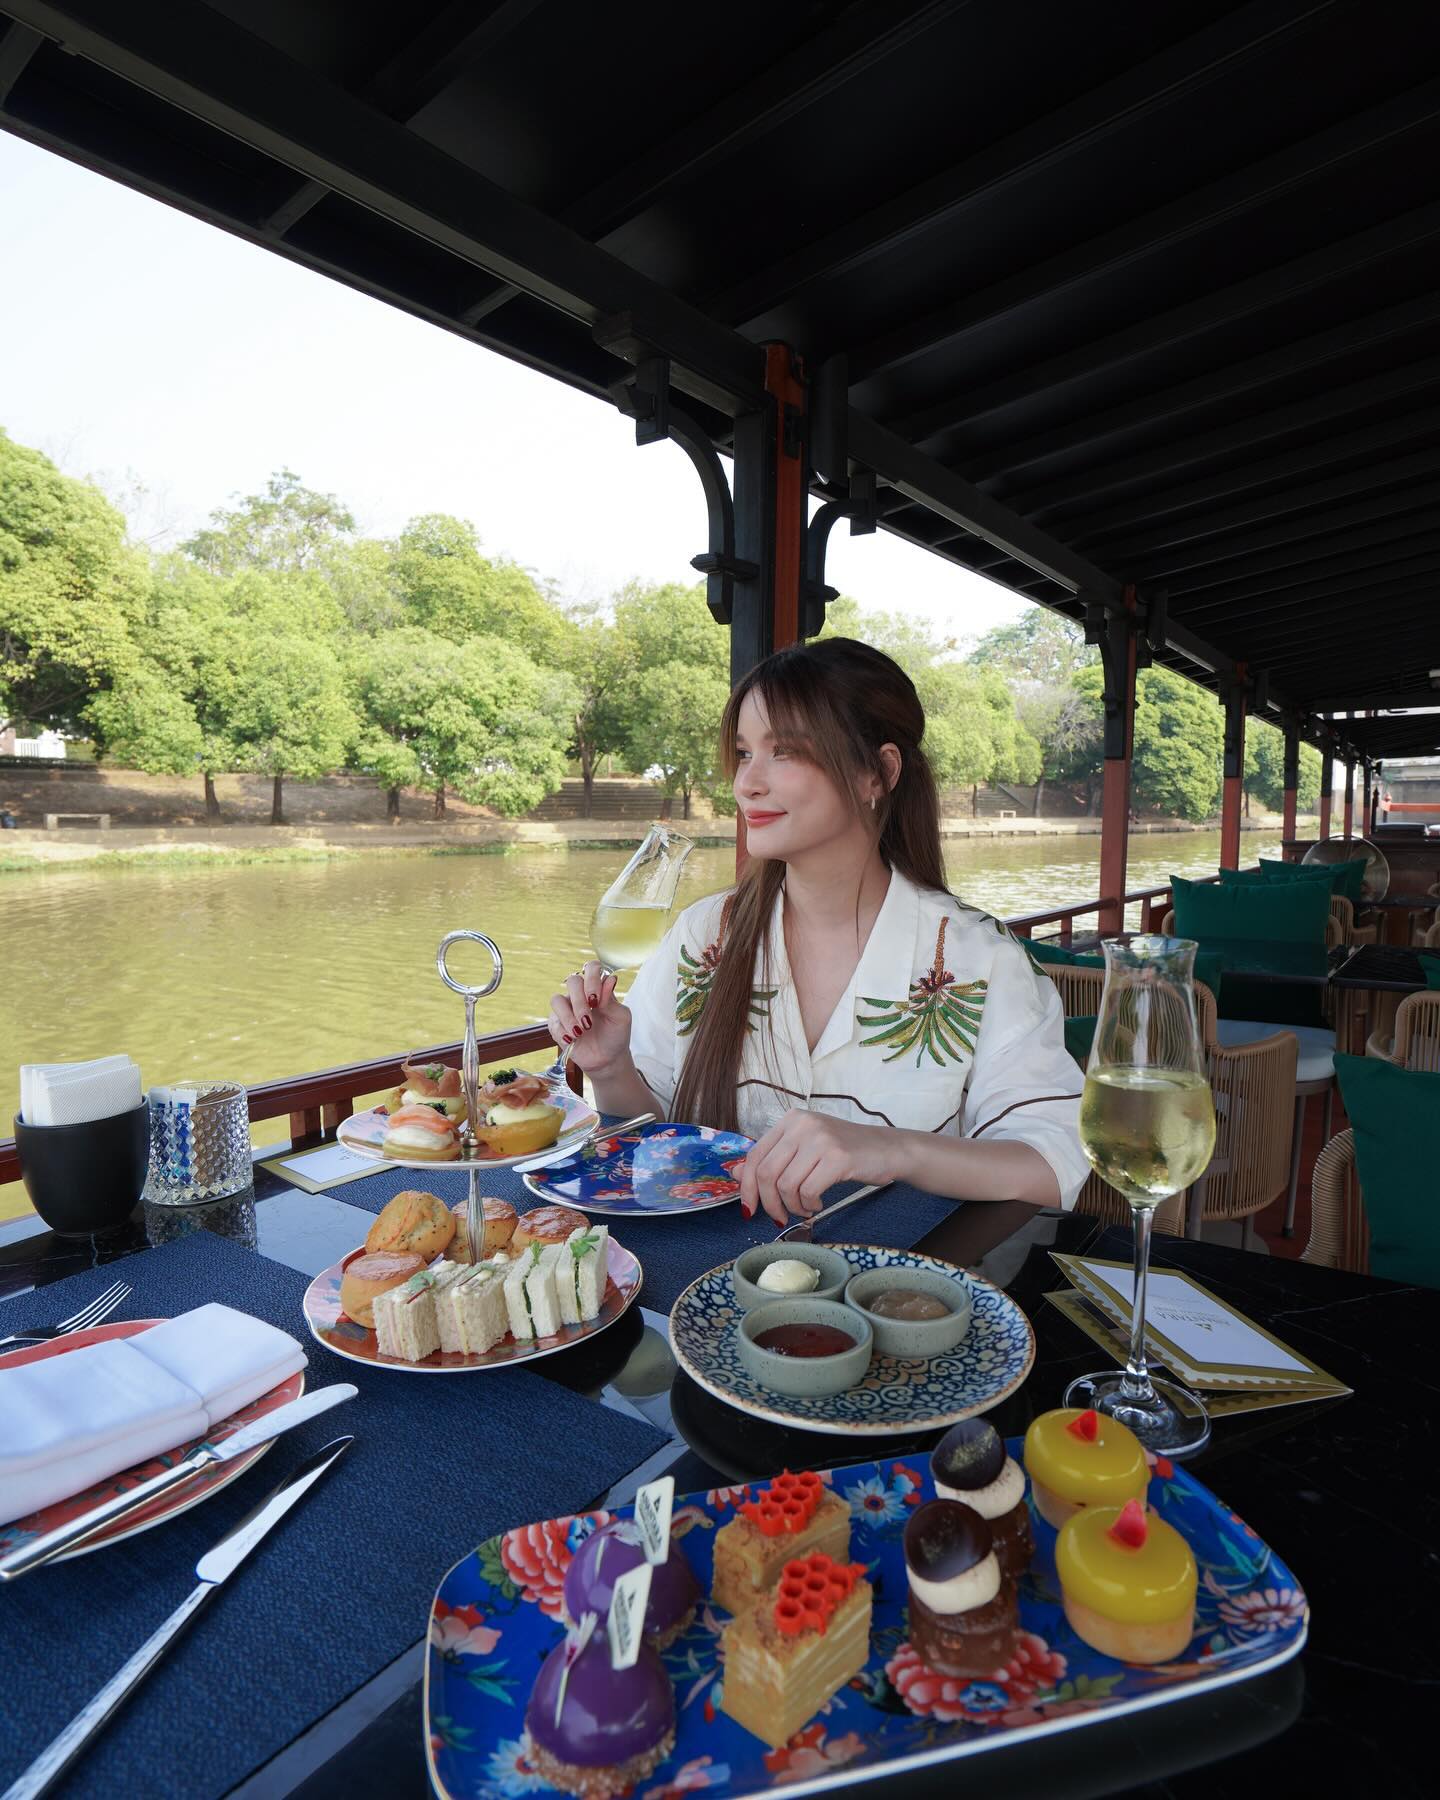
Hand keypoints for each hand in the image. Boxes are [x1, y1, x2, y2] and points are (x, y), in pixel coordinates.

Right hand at [548, 960, 631, 1073]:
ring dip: (569, 1017)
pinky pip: (552, 1021)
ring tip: (581, 1031)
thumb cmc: (616, 1034)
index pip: (591, 968)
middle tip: (588, 1021)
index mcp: (597, 987)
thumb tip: (610, 979)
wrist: (608, 1058)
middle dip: (580, 1002)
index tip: (596, 1000)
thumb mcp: (621, 1018)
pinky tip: (573, 1038)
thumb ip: (612, 1000)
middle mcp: (580, 994)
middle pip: (572, 981)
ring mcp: (566, 1008)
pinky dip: (563, 1031)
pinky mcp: (556, 1024)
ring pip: (557, 1000)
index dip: (592, 979)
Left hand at [739, 1110, 898, 1225]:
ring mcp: (820, 1139)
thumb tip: (735, 1173)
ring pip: (785, 1185)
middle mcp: (802, 1125)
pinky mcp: (838, 1158)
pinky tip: (818, 1204)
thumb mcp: (805, 1150)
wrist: (889, 1149)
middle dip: (768, 1203)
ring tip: (806, 1207)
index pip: (754, 1155)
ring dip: (793, 1206)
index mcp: (791, 1120)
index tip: (749, 1209)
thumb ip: (772, 1159)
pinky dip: (809, 1205)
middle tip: (779, 1217)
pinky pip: (808, 1191)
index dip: (746, 1186)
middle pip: (765, 1173)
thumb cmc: (846, 1152)